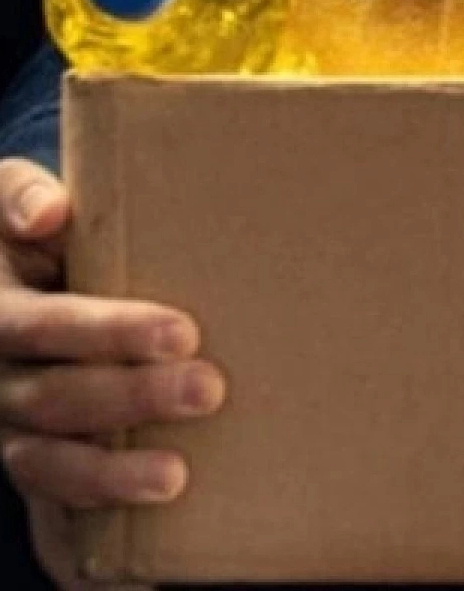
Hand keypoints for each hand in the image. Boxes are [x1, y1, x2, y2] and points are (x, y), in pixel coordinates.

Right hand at [0, 159, 227, 590]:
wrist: (12, 276)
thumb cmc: (33, 228)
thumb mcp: (10, 200)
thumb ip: (21, 196)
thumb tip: (50, 212)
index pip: (47, 325)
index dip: (109, 332)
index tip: (181, 332)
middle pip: (56, 395)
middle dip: (133, 397)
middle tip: (209, 389)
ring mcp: (10, 420)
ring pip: (48, 458)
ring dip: (112, 471)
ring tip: (175, 475)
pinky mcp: (32, 453)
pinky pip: (54, 490)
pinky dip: (97, 499)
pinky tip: (152, 502)